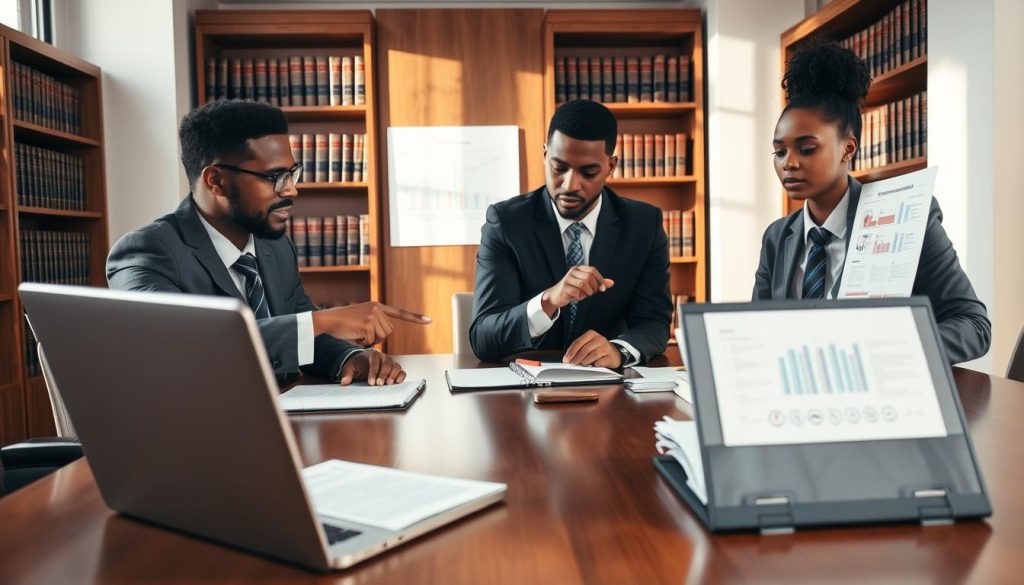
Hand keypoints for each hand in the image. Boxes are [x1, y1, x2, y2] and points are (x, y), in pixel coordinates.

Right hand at [313, 302, 430, 345]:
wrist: (327, 320)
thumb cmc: (343, 324)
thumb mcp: (362, 319)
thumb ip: (375, 324)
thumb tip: (384, 336)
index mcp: (377, 306)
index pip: (399, 313)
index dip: (415, 318)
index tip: (429, 321)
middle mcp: (377, 308)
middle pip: (389, 332)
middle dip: (378, 338)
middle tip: (362, 334)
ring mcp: (373, 315)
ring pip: (382, 337)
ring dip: (371, 341)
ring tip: (357, 333)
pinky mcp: (368, 323)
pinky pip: (372, 341)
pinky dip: (363, 342)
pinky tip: (354, 335)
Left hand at [339, 350, 406, 385]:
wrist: (363, 362)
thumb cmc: (358, 364)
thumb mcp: (350, 368)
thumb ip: (347, 375)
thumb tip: (344, 382)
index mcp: (372, 354)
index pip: (375, 361)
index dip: (373, 372)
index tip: (370, 382)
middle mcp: (383, 357)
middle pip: (387, 364)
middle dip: (383, 374)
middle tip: (379, 384)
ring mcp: (390, 362)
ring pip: (395, 366)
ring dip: (393, 375)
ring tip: (389, 384)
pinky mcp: (395, 369)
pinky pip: (401, 371)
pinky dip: (401, 376)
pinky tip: (397, 382)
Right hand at [541, 266, 614, 316]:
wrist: (557, 296)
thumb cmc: (573, 290)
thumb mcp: (587, 286)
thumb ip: (598, 283)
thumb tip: (612, 283)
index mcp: (579, 269)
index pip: (593, 270)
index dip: (600, 279)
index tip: (603, 289)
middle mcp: (573, 271)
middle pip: (589, 277)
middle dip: (594, 287)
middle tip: (592, 293)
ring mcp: (568, 279)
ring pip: (583, 283)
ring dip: (588, 292)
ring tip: (586, 295)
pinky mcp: (564, 287)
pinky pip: (576, 291)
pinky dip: (580, 296)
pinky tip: (577, 297)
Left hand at [563, 330, 621, 367]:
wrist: (613, 354)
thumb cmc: (597, 350)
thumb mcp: (587, 346)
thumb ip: (578, 350)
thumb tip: (568, 359)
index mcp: (591, 334)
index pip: (578, 342)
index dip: (571, 352)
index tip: (566, 359)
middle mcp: (599, 339)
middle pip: (585, 349)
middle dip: (577, 358)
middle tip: (572, 364)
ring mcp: (606, 347)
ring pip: (593, 355)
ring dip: (585, 361)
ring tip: (581, 365)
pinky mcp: (610, 356)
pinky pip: (600, 361)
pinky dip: (595, 364)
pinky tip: (592, 366)